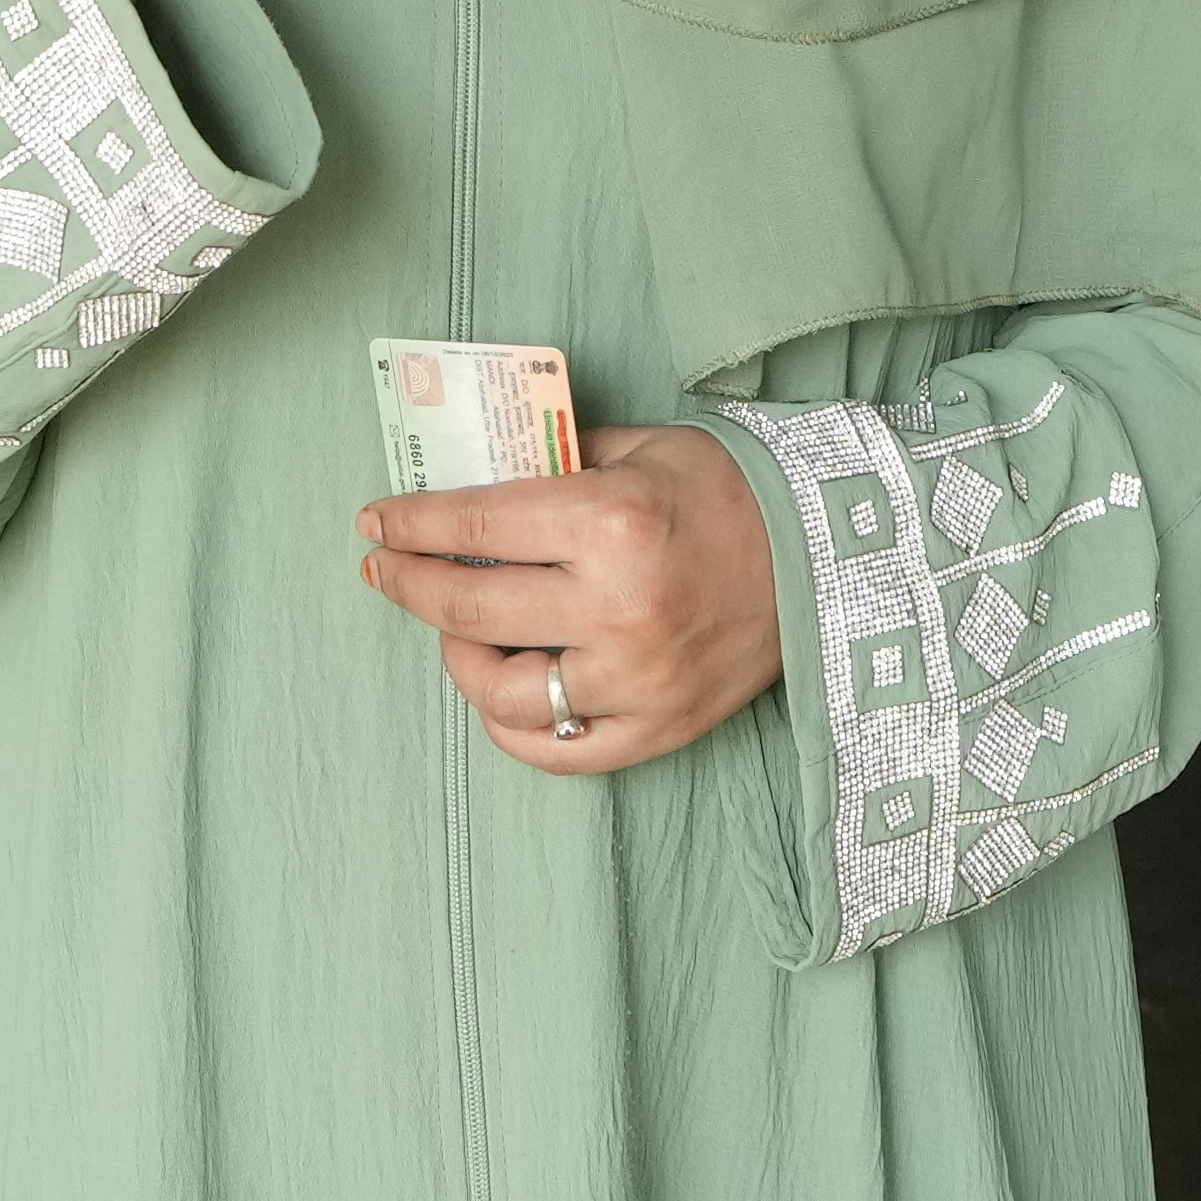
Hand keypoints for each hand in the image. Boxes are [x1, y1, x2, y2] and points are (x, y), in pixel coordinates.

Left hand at [354, 421, 777, 778]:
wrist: (825, 558)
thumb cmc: (727, 494)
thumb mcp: (638, 451)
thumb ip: (552, 468)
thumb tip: (471, 484)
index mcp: (610, 524)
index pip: (474, 527)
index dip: (411, 524)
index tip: (375, 521)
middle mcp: (617, 609)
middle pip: (468, 608)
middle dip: (407, 583)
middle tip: (385, 567)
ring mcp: (636, 681)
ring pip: (499, 691)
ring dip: (456, 657)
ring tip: (455, 630)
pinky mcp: (657, 730)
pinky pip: (554, 749)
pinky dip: (510, 723)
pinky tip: (498, 687)